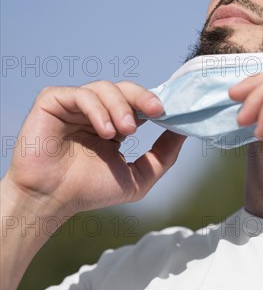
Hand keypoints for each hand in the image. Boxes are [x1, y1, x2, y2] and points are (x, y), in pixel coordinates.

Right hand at [3, 81, 185, 218]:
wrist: (51, 201)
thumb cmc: (89, 191)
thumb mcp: (138, 176)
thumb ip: (163, 156)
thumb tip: (184, 132)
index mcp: (113, 123)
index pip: (137, 102)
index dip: (154, 102)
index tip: (170, 111)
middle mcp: (94, 111)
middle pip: (125, 89)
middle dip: (143, 98)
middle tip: (157, 112)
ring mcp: (73, 105)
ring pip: (105, 88)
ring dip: (121, 107)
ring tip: (126, 131)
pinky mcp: (53, 102)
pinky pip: (80, 94)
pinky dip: (97, 109)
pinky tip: (105, 131)